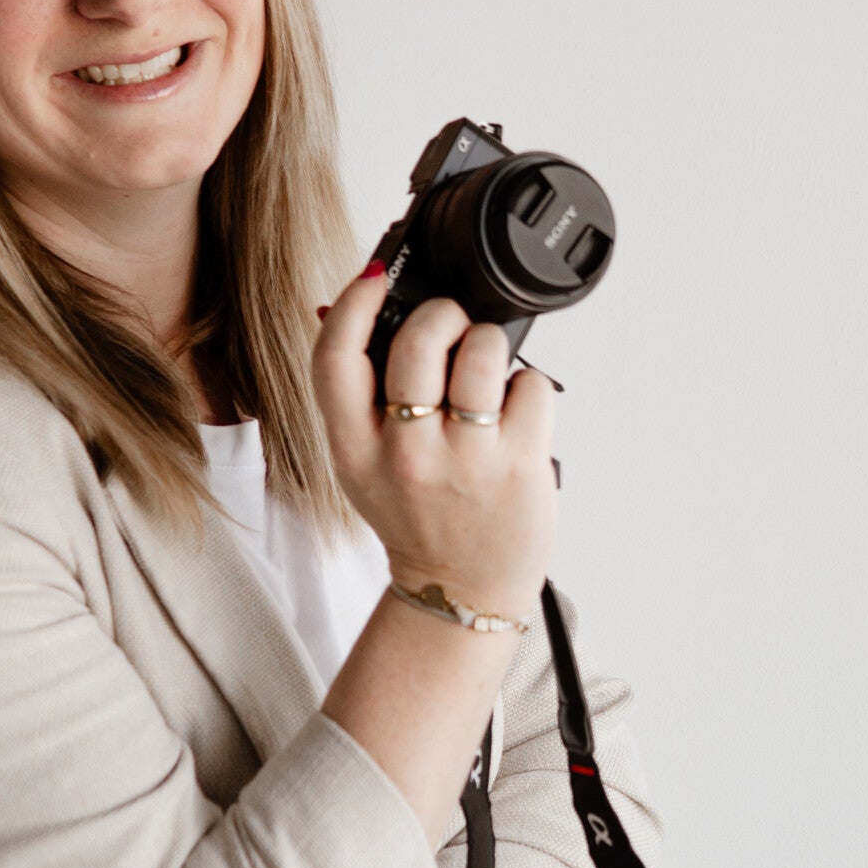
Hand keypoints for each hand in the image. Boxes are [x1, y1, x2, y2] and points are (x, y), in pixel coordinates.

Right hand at [313, 275, 554, 619]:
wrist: (461, 588)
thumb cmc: (416, 518)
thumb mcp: (361, 463)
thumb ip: (352, 394)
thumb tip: (346, 305)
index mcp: (353, 449)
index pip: (336, 356)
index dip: (355, 303)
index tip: (374, 278)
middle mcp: (405, 454)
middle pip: (417, 343)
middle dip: (440, 315)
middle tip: (450, 327)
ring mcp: (465, 461)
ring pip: (482, 353)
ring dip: (488, 343)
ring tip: (486, 368)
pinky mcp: (519, 464)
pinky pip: (531, 384)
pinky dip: (528, 386)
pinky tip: (513, 410)